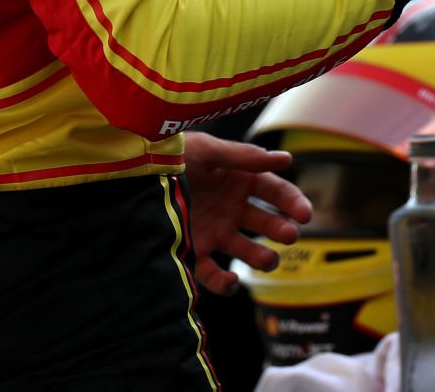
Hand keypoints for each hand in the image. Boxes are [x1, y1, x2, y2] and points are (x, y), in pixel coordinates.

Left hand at [181, 132, 313, 296]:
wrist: (130, 175)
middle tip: (289, 235)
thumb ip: (244, 157)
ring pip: (247, 250)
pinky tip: (230, 281)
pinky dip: (224, 283)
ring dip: (262, 257)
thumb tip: (287, 159)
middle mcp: (231, 207)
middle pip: (266, 222)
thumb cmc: (170, 154)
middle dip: (282, 230)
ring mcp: (215, 231)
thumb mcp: (206, 150)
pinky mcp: (195, 252)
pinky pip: (214, 273)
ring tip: (268, 259)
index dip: (293, 202)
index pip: (275, 192)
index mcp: (238, 179)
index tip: (305, 214)